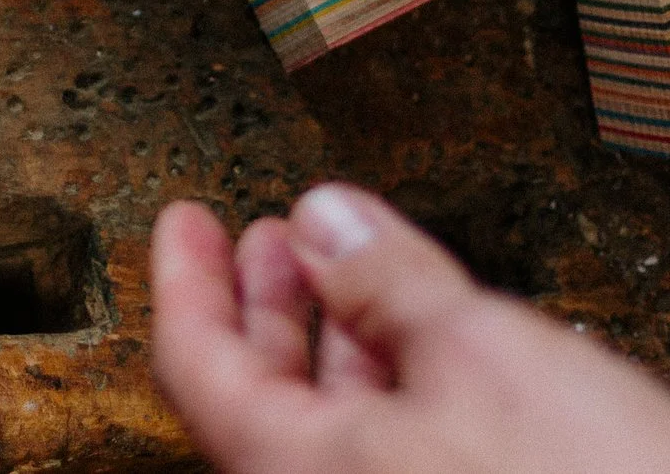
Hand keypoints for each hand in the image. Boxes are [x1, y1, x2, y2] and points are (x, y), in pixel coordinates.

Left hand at [149, 186, 669, 473]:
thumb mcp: (484, 353)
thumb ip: (389, 279)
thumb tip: (328, 221)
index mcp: (295, 471)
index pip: (197, 363)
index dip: (186, 278)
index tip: (185, 220)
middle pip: (257, 398)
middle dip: (267, 301)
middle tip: (267, 234)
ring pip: (327, 432)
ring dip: (334, 343)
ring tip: (348, 271)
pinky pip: (387, 459)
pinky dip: (391, 394)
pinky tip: (427, 350)